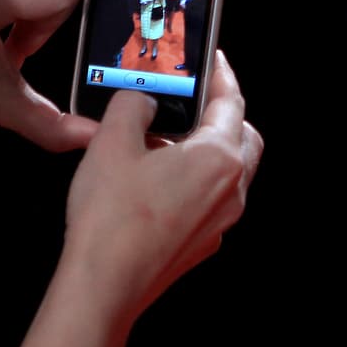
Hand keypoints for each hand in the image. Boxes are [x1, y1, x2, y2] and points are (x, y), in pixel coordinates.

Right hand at [60, 50, 263, 323]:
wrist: (104, 286)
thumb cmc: (111, 217)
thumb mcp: (111, 142)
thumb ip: (131, 105)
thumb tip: (142, 100)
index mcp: (219, 157)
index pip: (231, 102)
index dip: (220, 76)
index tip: (213, 60)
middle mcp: (232, 189)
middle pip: (243, 138)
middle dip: (223, 115)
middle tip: (193, 101)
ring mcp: (221, 220)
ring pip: (230, 171)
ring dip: (208, 150)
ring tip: (166, 140)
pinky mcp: (204, 242)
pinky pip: (211, 199)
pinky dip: (196, 181)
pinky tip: (159, 180)